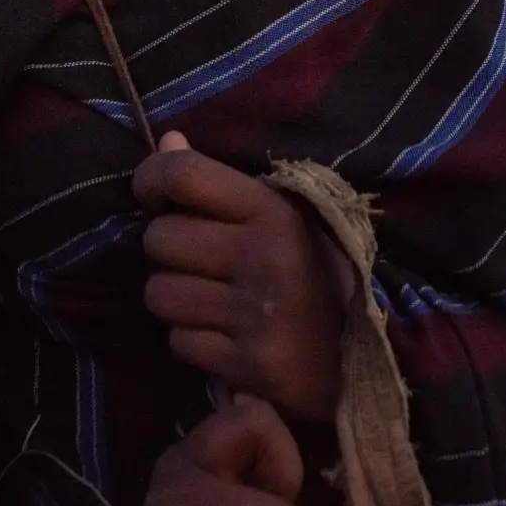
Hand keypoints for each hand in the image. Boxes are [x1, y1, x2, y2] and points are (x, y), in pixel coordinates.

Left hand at [134, 132, 354, 423]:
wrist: (354, 360)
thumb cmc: (307, 274)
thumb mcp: (275, 217)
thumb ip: (217, 180)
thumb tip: (166, 141)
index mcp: (272, 211)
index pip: (183, 174)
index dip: (152, 178)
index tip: (154, 196)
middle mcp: (263, 257)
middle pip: (159, 239)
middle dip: (167, 251)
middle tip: (197, 261)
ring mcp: (255, 314)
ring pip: (159, 294)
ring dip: (174, 299)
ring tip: (208, 300)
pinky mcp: (248, 365)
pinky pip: (179, 342)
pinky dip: (192, 340)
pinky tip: (223, 337)